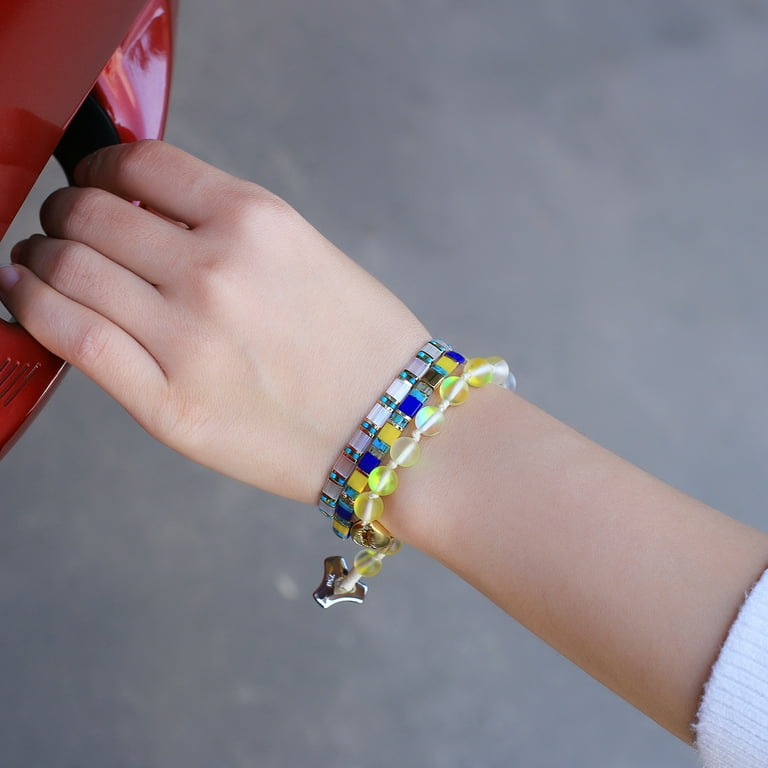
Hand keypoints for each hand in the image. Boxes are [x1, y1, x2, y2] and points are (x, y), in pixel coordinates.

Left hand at [0, 141, 427, 500]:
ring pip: (67, 270)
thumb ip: (226, 229)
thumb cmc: (365, 347)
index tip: (96, 183)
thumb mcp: (308, 253)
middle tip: (65, 230)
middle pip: (90, 214)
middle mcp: (215, 269)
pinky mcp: (169, 405)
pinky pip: (73, 339)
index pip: (140, 163)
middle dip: (66, 215)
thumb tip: (146, 218)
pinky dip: (35, 309)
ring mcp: (188, 338)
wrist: (398, 426)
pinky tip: (29, 298)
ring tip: (40, 265)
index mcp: (257, 221)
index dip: (101, 167)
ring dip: (41, 259)